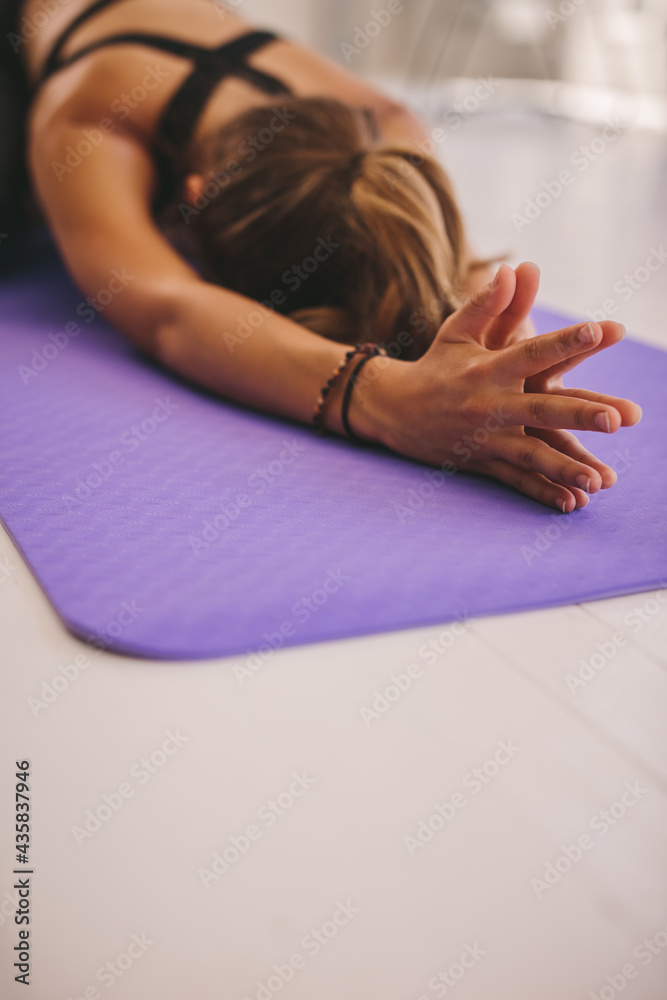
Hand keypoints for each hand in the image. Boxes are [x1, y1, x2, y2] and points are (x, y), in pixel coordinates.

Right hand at [435, 263, 641, 501]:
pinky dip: (541, 492)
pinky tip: (571, 503)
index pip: (532, 351)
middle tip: (617, 418)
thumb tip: (515, 268)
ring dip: (565, 467)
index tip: (602, 329)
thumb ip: (489, 302)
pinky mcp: (481, 461)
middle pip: (541, 408)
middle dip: (580, 414)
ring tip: (600, 480)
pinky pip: (515, 480)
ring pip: (531, 454)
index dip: (566, 341)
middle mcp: (488, 404)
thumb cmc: (435, 365)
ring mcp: (485, 437)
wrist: (393, 410)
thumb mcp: (457, 331)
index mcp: (487, 368)